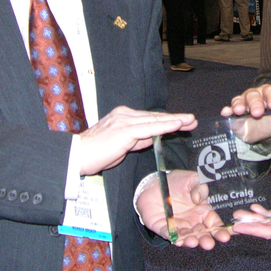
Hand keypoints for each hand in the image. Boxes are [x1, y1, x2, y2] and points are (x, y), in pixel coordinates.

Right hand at [77, 107, 195, 176]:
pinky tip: (177, 125)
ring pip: (155, 120)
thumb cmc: (96, 154)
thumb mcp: (122, 146)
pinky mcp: (125, 130)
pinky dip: (165, 126)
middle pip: (155, 117)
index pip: (150, 118)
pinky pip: (150, 128)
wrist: (78, 155)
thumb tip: (152, 138)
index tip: (183, 122)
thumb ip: (137, 140)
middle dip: (176, 119)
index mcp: (123, 117)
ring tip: (190, 121)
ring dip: (175, 121)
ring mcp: (125, 120)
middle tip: (192, 120)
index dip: (168, 120)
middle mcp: (125, 114)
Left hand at [136, 169, 230, 248]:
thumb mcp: (191, 179)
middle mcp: (193, 222)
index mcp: (203, 212)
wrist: (155, 183)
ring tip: (193, 242)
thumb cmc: (176, 181)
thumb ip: (199, 187)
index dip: (220, 230)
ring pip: (187, 237)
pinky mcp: (165, 228)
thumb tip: (198, 199)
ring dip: (191, 241)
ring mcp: (179, 227)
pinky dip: (174, 238)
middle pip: (202, 234)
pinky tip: (178, 240)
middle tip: (209, 244)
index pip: (214, 223)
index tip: (226, 235)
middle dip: (207, 240)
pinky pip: (170, 235)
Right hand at [221, 84, 270, 143]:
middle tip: (258, 112)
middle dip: (255, 103)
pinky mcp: (234, 114)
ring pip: (240, 100)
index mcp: (270, 94)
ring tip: (240, 111)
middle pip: (254, 95)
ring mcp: (243, 104)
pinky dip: (227, 110)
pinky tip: (226, 113)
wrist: (263, 133)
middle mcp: (255, 96)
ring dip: (240, 105)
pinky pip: (229, 110)